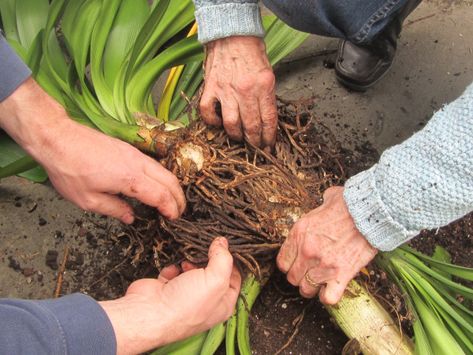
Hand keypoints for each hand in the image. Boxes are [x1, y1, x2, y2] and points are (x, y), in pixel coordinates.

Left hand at [0, 78, 184, 222]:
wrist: (59, 139)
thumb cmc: (70, 171)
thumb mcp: (88, 200)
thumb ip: (114, 209)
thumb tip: (131, 217)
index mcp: (130, 179)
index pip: (161, 196)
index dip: (170, 209)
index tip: (173, 219)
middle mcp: (138, 164)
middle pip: (170, 181)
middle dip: (179, 198)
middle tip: (179, 213)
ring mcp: (135, 154)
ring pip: (164, 170)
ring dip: (172, 186)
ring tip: (172, 201)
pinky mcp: (129, 149)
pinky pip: (154, 164)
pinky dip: (163, 177)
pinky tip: (157, 186)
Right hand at [100, 237, 240, 354]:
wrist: (149, 312)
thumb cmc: (186, 304)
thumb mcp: (215, 279)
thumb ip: (223, 258)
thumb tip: (223, 242)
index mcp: (222, 304)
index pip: (235, 278)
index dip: (233, 261)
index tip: (229, 245)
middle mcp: (205, 301)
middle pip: (213, 272)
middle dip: (209, 258)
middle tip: (208, 246)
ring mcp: (185, 295)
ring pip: (193, 269)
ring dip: (191, 260)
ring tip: (188, 260)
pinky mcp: (168, 288)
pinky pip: (175, 270)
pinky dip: (174, 265)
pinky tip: (174, 267)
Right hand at [200, 36, 276, 147]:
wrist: (232, 34)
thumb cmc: (252, 53)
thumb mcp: (268, 74)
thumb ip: (267, 96)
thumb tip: (266, 119)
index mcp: (264, 86)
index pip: (269, 120)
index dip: (269, 137)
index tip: (269, 145)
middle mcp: (246, 91)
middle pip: (252, 127)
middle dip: (255, 142)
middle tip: (256, 147)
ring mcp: (226, 90)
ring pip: (231, 124)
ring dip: (236, 136)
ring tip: (238, 138)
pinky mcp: (210, 88)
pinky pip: (208, 113)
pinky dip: (212, 122)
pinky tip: (218, 123)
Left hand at [277, 187, 377, 304]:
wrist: (370, 212)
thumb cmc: (349, 204)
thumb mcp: (324, 201)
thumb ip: (317, 209)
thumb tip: (323, 205)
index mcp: (298, 234)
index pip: (282, 262)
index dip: (290, 264)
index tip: (298, 263)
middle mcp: (307, 251)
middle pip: (292, 278)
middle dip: (301, 276)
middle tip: (311, 272)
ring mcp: (323, 265)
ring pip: (306, 289)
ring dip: (313, 287)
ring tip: (321, 281)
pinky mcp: (341, 275)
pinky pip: (328, 298)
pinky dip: (328, 296)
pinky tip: (332, 288)